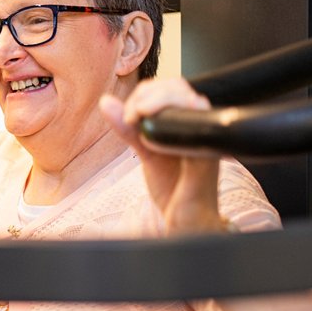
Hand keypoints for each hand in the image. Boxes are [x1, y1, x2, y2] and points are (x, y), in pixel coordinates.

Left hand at [100, 78, 224, 235]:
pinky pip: (191, 134)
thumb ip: (129, 129)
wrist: (189, 224)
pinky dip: (167, 128)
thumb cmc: (175, 188)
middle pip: (179, 88)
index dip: (147, 91)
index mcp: (188, 123)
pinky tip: (149, 138)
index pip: (172, 87)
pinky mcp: (205, 161)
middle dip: (148, 95)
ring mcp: (205, 142)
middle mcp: (200, 128)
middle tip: (130, 118)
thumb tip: (106, 102)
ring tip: (136, 122)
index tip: (128, 113)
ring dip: (156, 104)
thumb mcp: (146, 153)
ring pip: (188, 101)